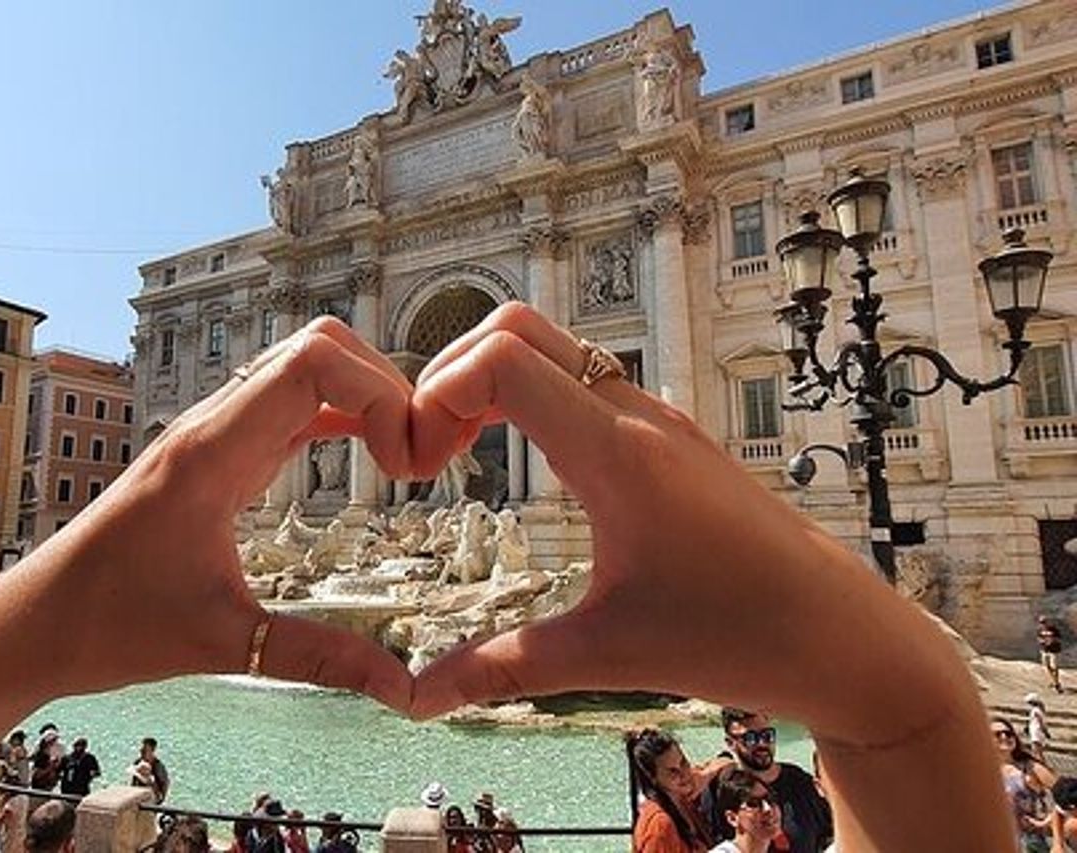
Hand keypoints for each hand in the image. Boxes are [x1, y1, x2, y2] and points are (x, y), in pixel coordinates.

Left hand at [40, 317, 416, 707]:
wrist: (35, 622)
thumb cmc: (110, 626)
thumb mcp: (226, 645)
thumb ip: (320, 659)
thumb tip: (403, 688)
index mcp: (212, 451)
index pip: (314, 362)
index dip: (380, 393)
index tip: (407, 465)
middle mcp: (212, 425)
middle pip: (318, 348)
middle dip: (385, 386)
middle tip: (419, 456)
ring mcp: (212, 433)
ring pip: (303, 368)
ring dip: (363, 396)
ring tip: (405, 455)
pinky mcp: (214, 453)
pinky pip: (287, 405)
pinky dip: (337, 415)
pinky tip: (368, 453)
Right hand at [407, 303, 970, 743]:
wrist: (849, 639)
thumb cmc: (739, 640)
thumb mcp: (607, 655)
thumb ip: (502, 669)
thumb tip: (416, 698)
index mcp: (617, 455)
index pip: (501, 361)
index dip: (436, 394)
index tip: (420, 465)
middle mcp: (638, 417)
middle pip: (518, 326)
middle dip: (451, 371)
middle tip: (432, 451)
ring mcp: (660, 419)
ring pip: (555, 345)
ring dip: (494, 380)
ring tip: (466, 454)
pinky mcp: (674, 437)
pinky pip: (588, 381)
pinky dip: (536, 397)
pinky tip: (531, 465)